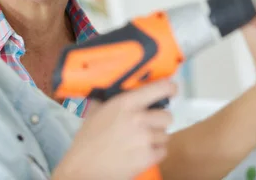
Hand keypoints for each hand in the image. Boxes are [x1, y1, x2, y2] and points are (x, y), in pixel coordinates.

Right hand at [53, 80, 176, 179]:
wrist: (84, 167)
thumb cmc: (87, 139)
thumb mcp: (96, 111)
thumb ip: (111, 100)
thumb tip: (118, 89)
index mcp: (126, 103)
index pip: (160, 88)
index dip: (169, 88)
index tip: (171, 89)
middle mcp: (139, 118)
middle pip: (167, 116)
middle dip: (159, 121)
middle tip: (147, 125)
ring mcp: (145, 139)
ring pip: (165, 135)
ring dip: (156, 138)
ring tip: (139, 141)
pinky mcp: (148, 157)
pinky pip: (163, 151)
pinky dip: (154, 152)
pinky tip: (140, 152)